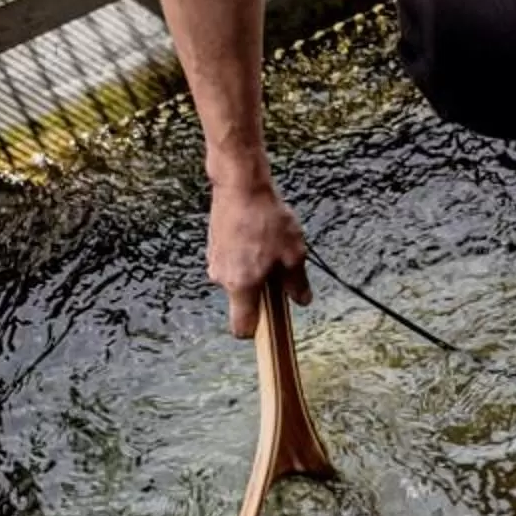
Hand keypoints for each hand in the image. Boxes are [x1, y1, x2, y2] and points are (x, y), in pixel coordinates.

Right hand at [206, 177, 309, 338]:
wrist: (240, 185)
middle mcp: (222, 278)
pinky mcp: (213, 246)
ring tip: (269, 245)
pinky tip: (256, 234)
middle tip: (279, 270)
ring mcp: (215, 261)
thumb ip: (297, 282)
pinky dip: (244, 257)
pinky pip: (231, 262)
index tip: (272, 322)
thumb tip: (302, 300)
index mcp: (242, 286)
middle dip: (261, 292)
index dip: (258, 331)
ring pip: (237, 279)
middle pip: (243, 301)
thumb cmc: (267, 218)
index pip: (242, 328)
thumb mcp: (293, 252)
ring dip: (253, 271)